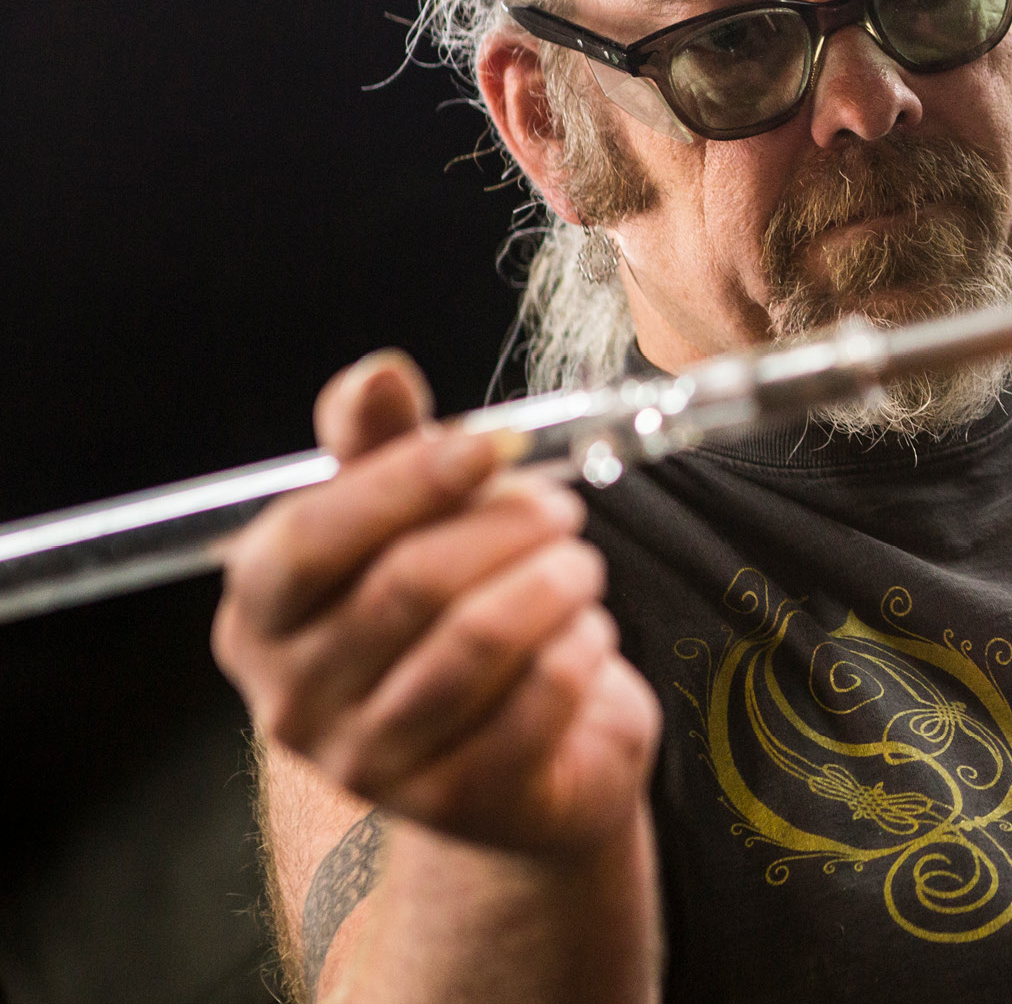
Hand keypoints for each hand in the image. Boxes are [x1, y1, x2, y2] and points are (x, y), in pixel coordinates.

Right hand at [212, 351, 659, 857]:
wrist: (519, 758)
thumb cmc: (451, 616)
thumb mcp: (409, 525)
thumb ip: (382, 449)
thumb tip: (377, 373)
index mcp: (260, 618)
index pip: (309, 540)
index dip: (407, 481)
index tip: (491, 444)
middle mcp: (292, 702)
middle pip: (408, 584)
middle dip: (506, 528)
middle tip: (560, 509)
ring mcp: (371, 765)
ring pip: (480, 641)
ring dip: (555, 583)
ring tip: (580, 566)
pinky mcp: (459, 803)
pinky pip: (541, 700)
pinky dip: (583, 648)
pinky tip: (586, 635)